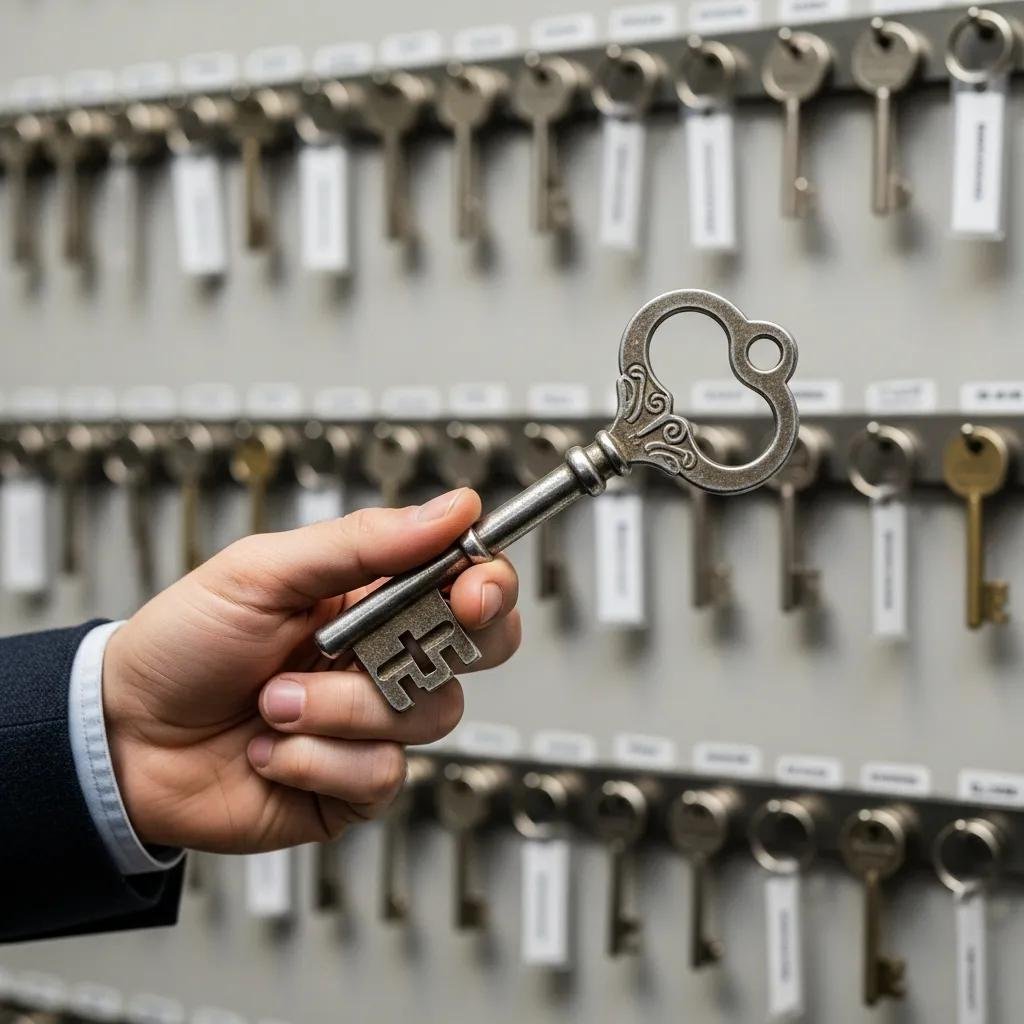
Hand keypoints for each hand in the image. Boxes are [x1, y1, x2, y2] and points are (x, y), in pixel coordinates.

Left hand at [102, 488, 519, 853]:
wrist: (123, 739)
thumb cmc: (183, 644)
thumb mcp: (263, 572)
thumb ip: (360, 542)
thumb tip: (451, 508)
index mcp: (374, 595)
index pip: (467, 579)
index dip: (489, 583)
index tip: (472, 588)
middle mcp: (386, 655)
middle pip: (482, 649)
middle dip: (446, 648)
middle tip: (385, 646)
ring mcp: (374, 722)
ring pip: (428, 713)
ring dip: (341, 707)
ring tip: (275, 702)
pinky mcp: (355, 783)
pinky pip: (380, 773)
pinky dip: (315, 759)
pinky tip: (271, 749)